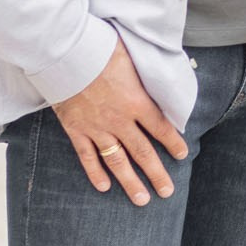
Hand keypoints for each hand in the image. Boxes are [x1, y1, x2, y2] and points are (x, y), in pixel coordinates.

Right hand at [54, 37, 189, 202]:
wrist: (63, 50)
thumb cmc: (99, 45)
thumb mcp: (133, 53)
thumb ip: (148, 68)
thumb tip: (165, 68)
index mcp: (137, 100)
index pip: (161, 127)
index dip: (173, 142)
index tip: (182, 155)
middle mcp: (119, 119)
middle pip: (143, 152)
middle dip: (157, 174)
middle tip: (167, 192)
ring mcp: (96, 127)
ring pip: (117, 161)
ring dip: (130, 181)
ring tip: (141, 199)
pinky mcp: (76, 128)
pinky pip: (87, 156)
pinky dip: (95, 172)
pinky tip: (104, 187)